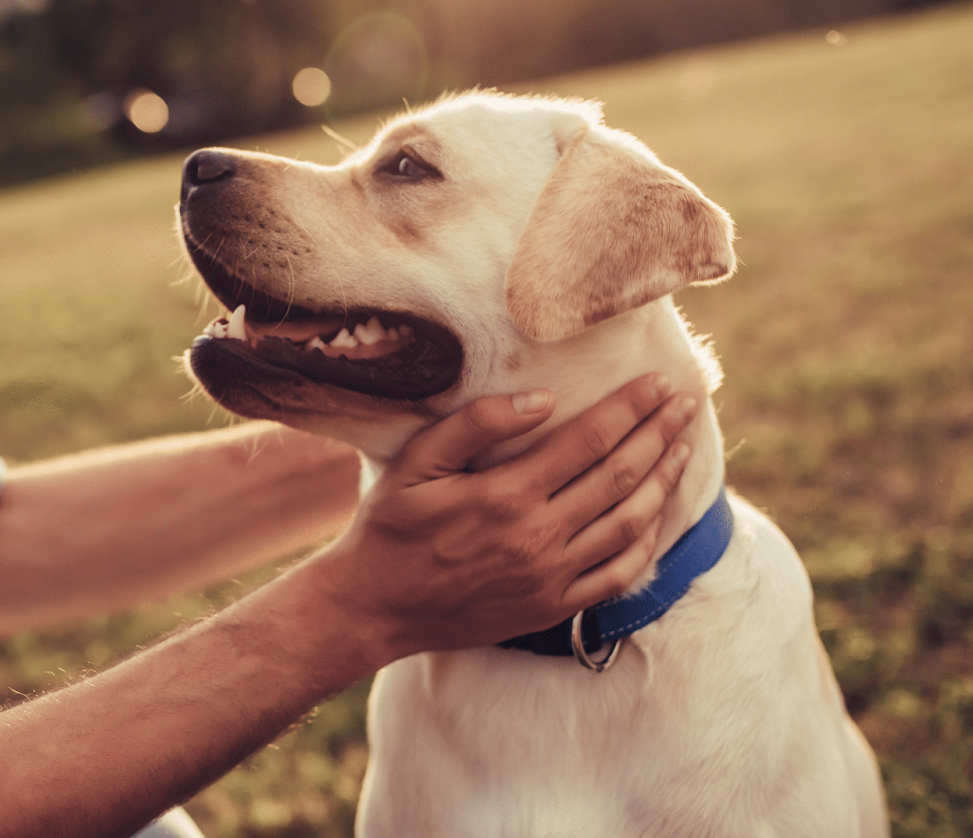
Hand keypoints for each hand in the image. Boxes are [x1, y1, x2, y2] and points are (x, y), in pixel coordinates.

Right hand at [303, 373, 698, 660]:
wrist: (375, 607)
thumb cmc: (391, 527)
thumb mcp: (416, 464)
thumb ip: (476, 425)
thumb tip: (543, 400)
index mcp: (505, 495)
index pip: (588, 440)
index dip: (630, 408)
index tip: (659, 383)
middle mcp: (537, 537)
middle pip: (620, 476)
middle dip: (660, 434)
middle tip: (686, 404)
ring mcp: (550, 577)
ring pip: (629, 523)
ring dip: (663, 481)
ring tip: (682, 448)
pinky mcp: (553, 607)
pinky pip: (618, 574)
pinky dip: (647, 541)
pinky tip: (657, 514)